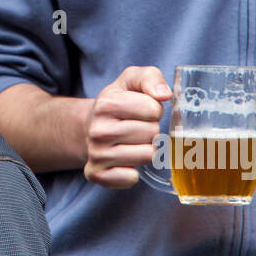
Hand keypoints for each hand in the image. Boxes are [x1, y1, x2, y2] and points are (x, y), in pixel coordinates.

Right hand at [83, 66, 170, 187]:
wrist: (90, 126)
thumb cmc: (119, 102)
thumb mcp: (132, 80)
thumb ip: (151, 77)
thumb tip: (164, 95)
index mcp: (106, 104)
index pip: (153, 109)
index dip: (154, 109)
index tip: (142, 110)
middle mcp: (97, 130)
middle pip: (152, 133)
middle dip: (151, 130)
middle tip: (137, 127)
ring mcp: (95, 153)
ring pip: (146, 156)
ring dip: (145, 150)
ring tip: (132, 143)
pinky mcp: (95, 174)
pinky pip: (130, 178)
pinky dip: (133, 172)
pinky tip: (125, 161)